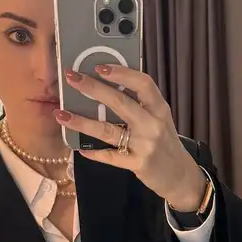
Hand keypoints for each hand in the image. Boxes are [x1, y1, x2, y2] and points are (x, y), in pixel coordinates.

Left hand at [55, 65, 205, 210]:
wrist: (180, 175)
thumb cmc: (165, 141)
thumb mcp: (159, 118)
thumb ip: (140, 103)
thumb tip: (108, 83)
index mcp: (159, 108)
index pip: (143, 83)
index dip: (121, 73)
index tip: (99, 66)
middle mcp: (153, 124)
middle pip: (120, 102)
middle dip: (93, 88)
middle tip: (72, 78)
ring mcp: (145, 145)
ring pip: (108, 130)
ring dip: (82, 122)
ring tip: (61, 114)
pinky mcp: (137, 164)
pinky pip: (110, 156)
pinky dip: (94, 152)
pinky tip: (79, 148)